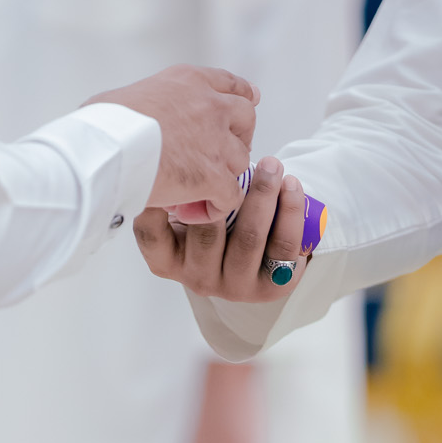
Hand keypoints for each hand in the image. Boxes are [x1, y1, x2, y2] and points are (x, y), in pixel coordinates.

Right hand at [90, 64, 257, 220]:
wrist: (108, 148)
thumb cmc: (105, 124)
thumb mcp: (123, 96)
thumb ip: (142, 102)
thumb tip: (126, 114)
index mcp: (189, 82)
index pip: (231, 84)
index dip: (242, 96)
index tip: (247, 102)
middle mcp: (210, 106)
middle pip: (247, 119)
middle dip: (240, 137)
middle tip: (222, 156)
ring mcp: (216, 142)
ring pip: (241, 160)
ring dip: (225, 176)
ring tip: (201, 190)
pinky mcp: (213, 176)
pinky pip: (232, 195)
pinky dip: (218, 206)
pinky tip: (199, 211)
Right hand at [136, 155, 308, 301]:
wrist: (263, 251)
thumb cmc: (220, 222)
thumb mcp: (191, 211)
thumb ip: (181, 195)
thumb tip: (178, 156)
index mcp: (169, 260)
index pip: (151, 233)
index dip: (155, 203)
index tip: (167, 169)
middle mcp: (197, 278)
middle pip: (207, 233)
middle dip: (224, 189)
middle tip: (236, 157)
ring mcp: (235, 287)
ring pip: (248, 239)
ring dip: (262, 196)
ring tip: (272, 167)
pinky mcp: (271, 287)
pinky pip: (283, 247)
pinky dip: (289, 212)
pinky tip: (290, 186)